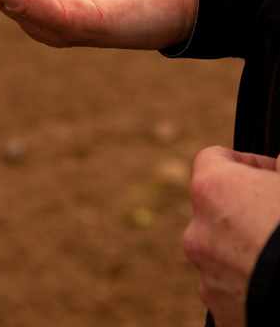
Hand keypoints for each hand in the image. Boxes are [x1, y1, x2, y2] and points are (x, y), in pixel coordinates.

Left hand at [182, 146, 279, 326]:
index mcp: (213, 190)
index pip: (212, 159)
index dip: (246, 162)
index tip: (272, 173)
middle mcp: (198, 230)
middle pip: (217, 210)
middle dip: (247, 211)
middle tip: (278, 219)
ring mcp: (206, 274)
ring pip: (223, 251)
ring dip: (247, 249)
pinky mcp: (220, 310)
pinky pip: (232, 288)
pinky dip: (251, 285)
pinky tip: (274, 283)